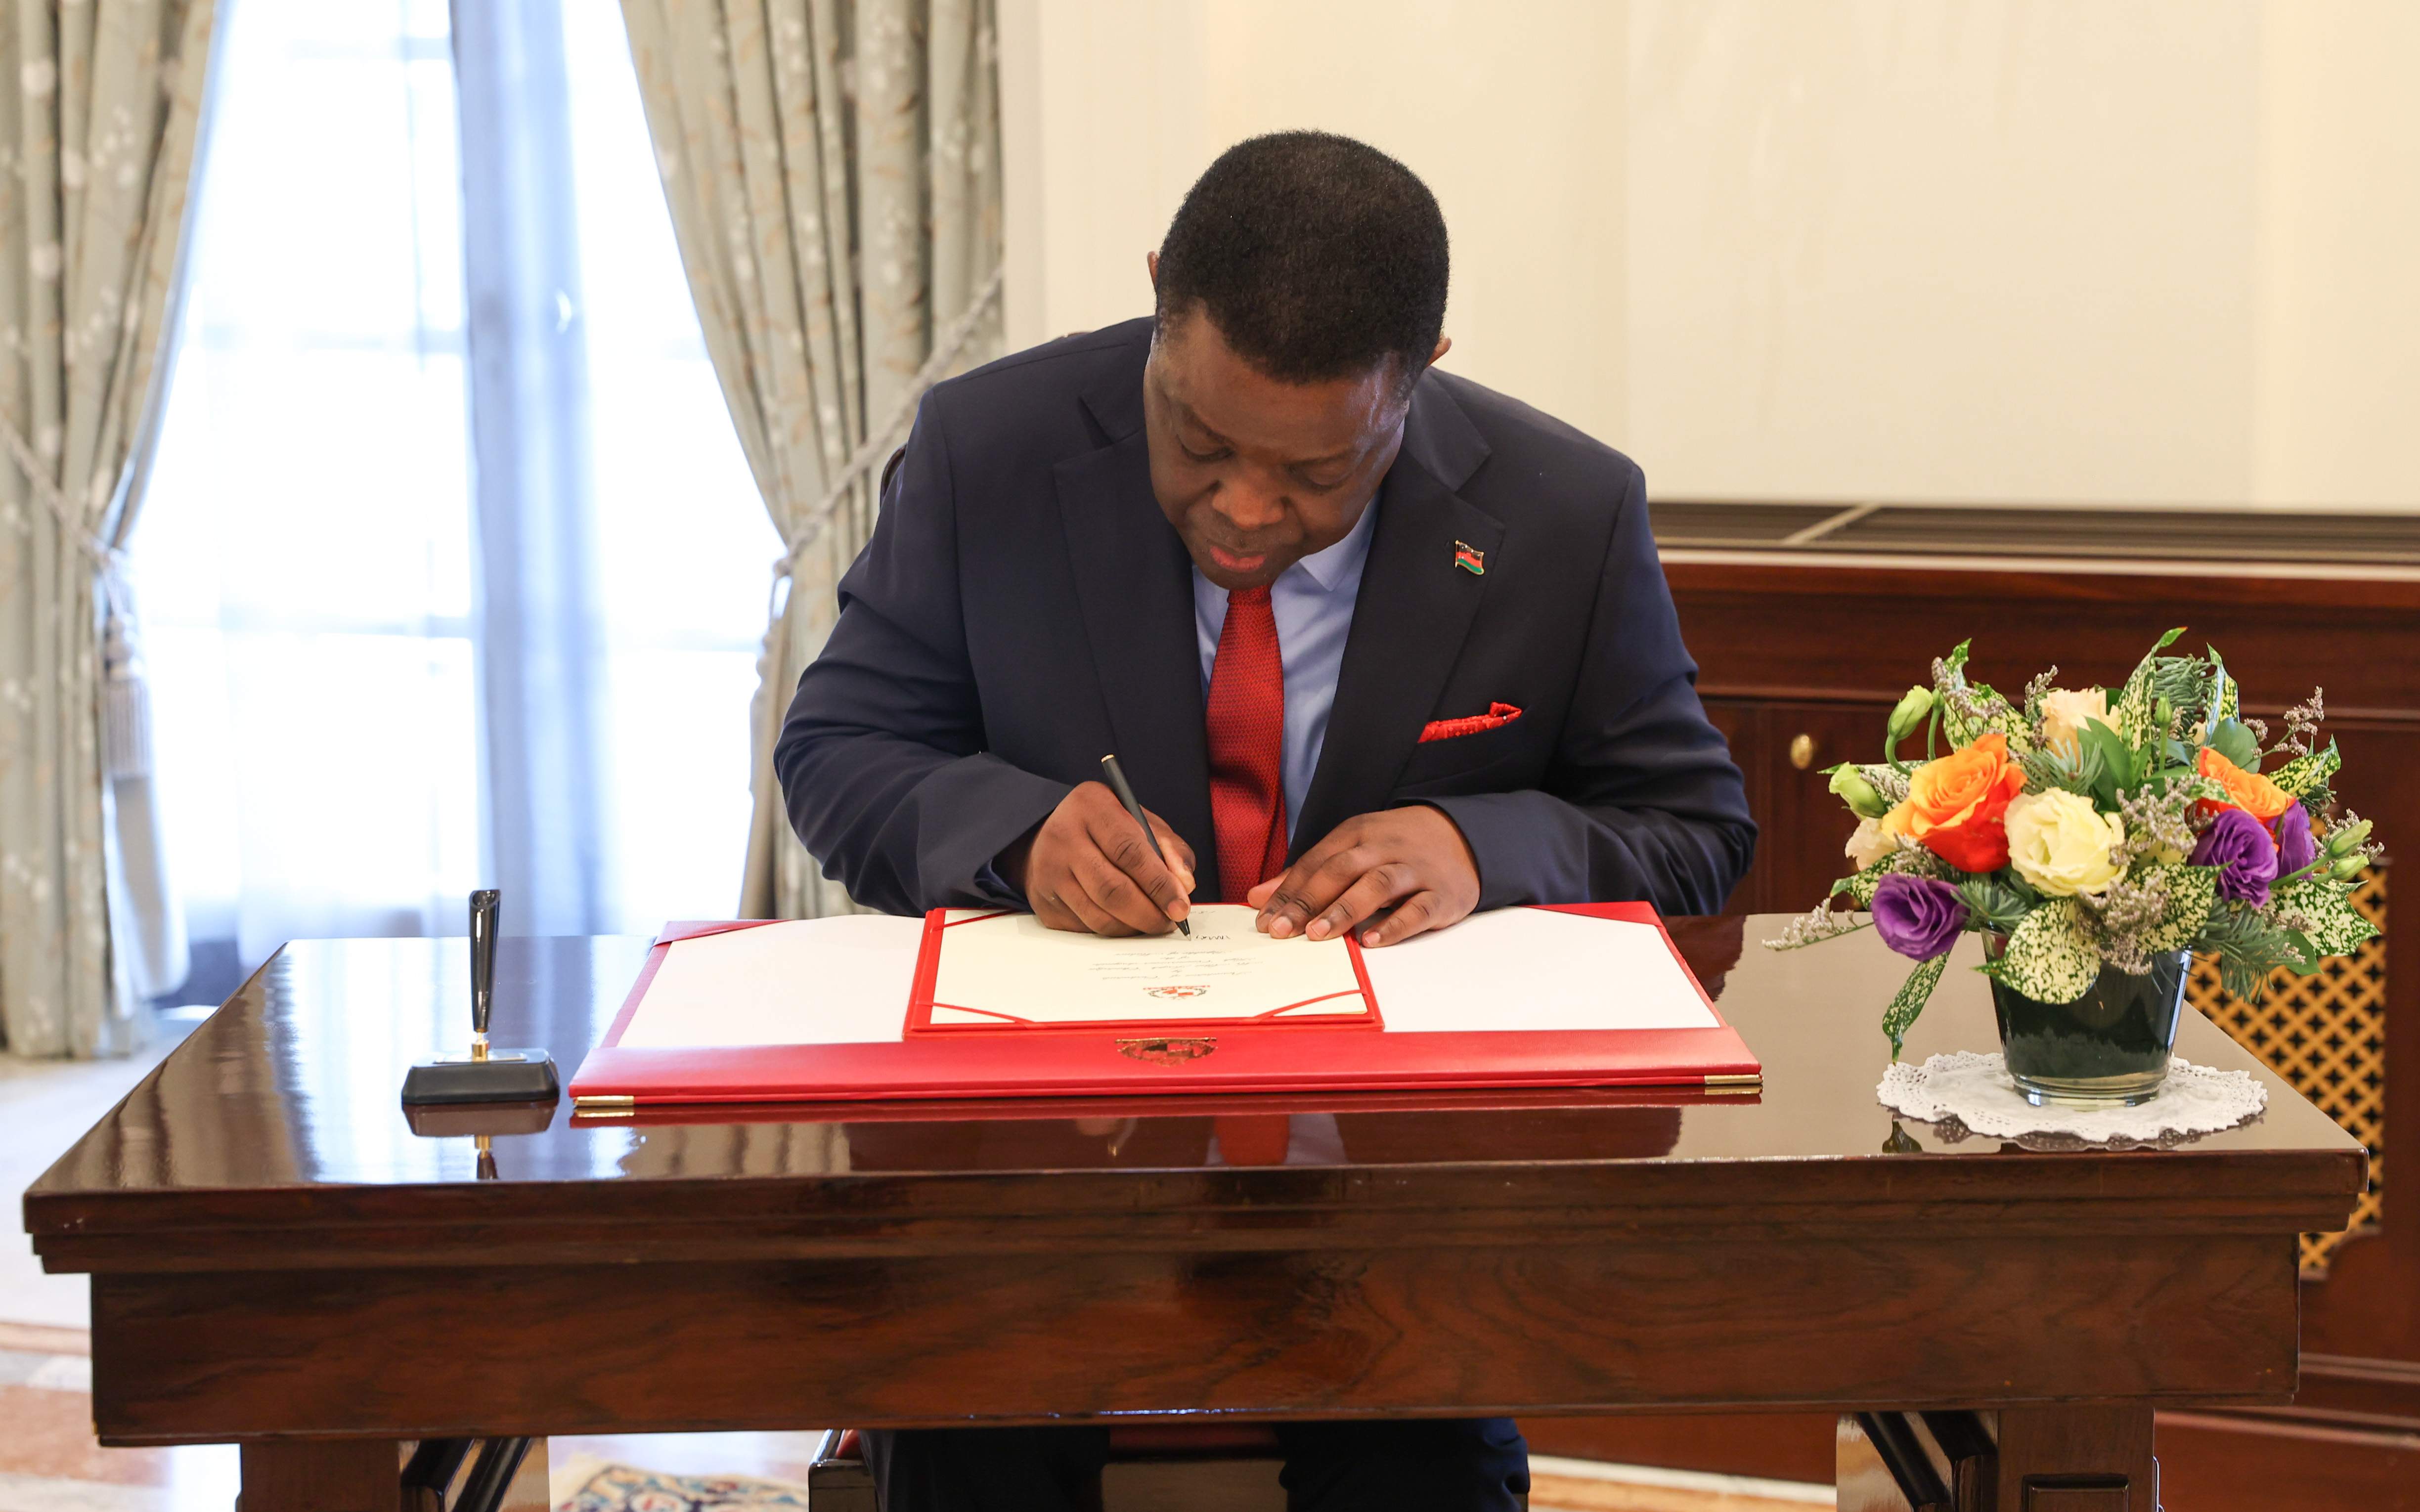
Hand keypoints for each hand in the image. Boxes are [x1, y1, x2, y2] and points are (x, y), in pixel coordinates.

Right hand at [1000, 782, 1196, 935]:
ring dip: (1133, 927)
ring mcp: (1049, 872)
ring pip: (1098, 916)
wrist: (1050, 834)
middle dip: (1148, 913)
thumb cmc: (1106, 827)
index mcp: (1091, 806)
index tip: (1181, 907)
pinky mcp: (1043, 902)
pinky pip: (1085, 928)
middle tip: (1169, 922)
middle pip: (1111, 889)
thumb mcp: (1140, 820)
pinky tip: (1125, 921)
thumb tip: (1184, 887)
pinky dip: (1112, 931)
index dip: (1159, 883)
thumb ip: (1169, 848)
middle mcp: (1063, 837)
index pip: (1129, 851)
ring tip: (1152, 922)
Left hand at [1246, 805, 1478, 946]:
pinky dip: (1393, 925)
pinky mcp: (1441, 893)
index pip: (1316, 862)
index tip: (1265, 920)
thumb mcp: (1352, 850)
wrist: (1462, 837)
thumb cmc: (1395, 849)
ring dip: (1345, 909)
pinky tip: (1370, 941)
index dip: (1288, 891)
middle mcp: (1384, 847)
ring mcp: (1414, 869)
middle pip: (1341, 870)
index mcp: (1357, 834)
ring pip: (1377, 884)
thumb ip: (1307, 875)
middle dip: (1308, 900)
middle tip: (1283, 930)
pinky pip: (1417, 909)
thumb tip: (1258, 898)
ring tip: (1318, 933)